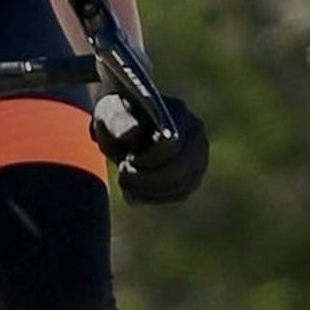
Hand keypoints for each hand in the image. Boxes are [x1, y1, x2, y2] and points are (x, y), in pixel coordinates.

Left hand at [91, 91, 208, 205]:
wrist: (123, 127)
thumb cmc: (116, 119)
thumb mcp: (111, 114)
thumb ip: (118, 122)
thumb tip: (132, 131)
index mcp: (177, 112)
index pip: (172, 145)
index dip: (148, 159)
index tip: (127, 160)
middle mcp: (195, 134)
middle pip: (182, 169)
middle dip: (148, 180)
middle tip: (123, 177)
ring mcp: (198, 155)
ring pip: (182, 186)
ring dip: (148, 190)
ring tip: (126, 181)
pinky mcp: (193, 175)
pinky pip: (180, 194)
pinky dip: (153, 197)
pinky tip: (135, 190)